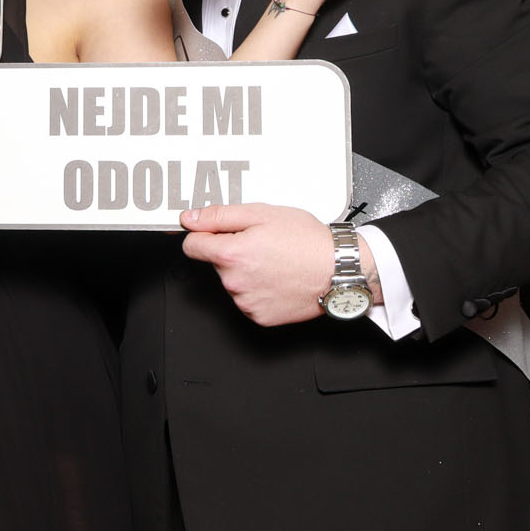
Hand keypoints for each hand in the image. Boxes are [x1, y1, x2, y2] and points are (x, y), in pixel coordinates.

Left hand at [180, 203, 372, 325]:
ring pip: (232, 282)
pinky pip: (247, 300)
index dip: (203, 235)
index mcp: (231, 254)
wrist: (338, 270)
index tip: (214, 234)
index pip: (192, 246)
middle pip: (216, 264)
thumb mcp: (261, 214)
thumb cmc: (307, 242)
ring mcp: (246, 302)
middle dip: (233, 252)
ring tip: (275, 262)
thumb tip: (190, 219)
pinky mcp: (259, 316)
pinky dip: (258, 290)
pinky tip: (277, 279)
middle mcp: (234, 282)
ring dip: (246, 272)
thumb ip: (219, 216)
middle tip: (262, 244)